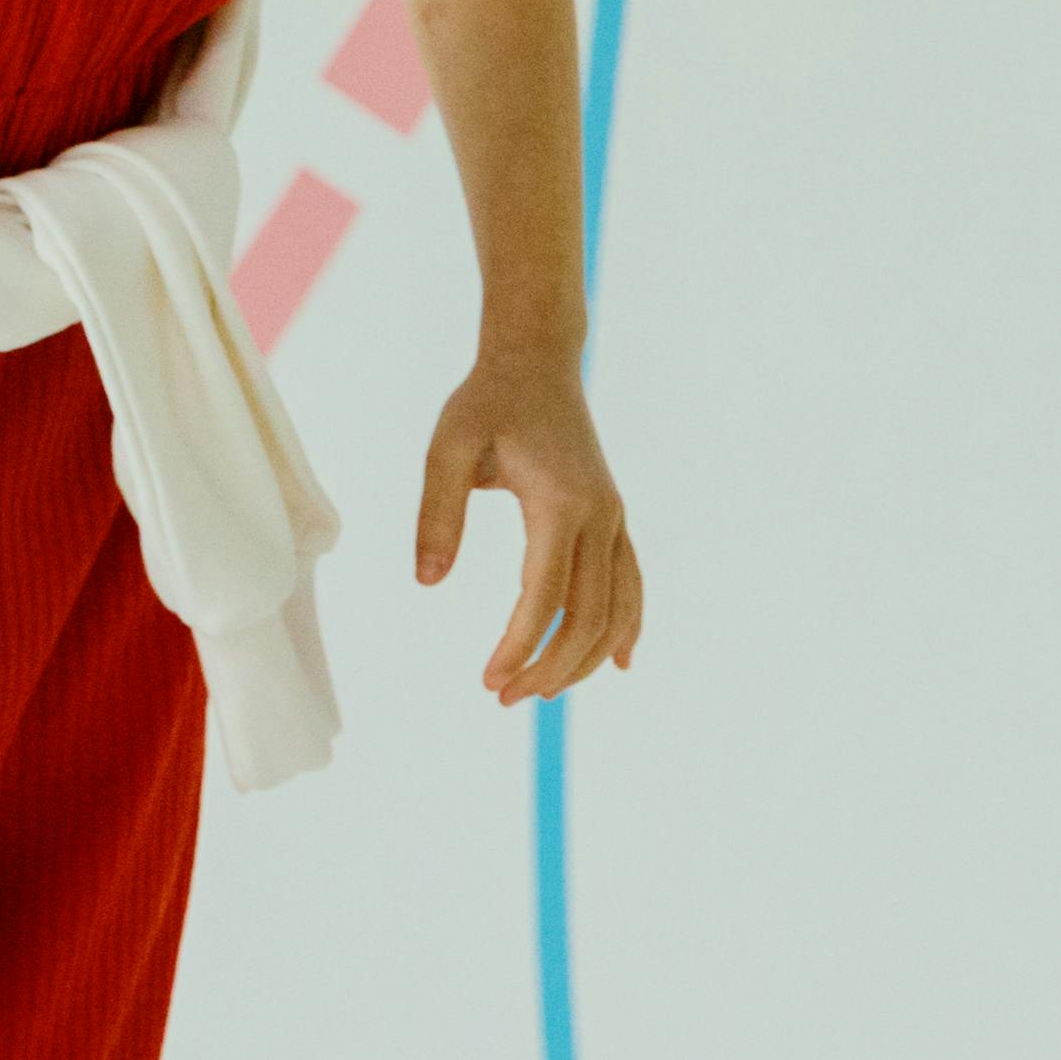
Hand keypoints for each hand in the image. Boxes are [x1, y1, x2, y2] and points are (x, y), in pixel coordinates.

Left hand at [416, 345, 644, 703]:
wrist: (538, 361)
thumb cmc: (488, 402)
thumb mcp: (448, 447)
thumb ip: (437, 514)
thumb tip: (429, 581)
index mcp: (561, 501)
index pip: (545, 594)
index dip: (520, 645)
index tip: (489, 682)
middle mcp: (600, 515)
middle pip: (589, 614)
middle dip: (550, 666)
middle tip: (503, 698)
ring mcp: (613, 518)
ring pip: (617, 607)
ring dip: (584, 657)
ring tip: (540, 690)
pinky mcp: (613, 518)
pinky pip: (631, 583)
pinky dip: (626, 626)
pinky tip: (615, 661)